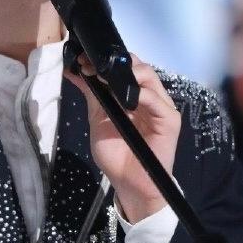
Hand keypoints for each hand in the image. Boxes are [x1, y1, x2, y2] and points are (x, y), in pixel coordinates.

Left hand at [65, 54, 180, 222]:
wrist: (128, 183)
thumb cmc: (116, 154)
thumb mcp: (98, 118)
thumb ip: (91, 93)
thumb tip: (73, 70)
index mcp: (134, 94)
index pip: (126, 67)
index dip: (107, 60)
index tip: (83, 59)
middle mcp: (149, 97)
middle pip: (139, 67)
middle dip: (116, 63)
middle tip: (92, 67)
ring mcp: (160, 107)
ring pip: (149, 77)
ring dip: (127, 74)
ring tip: (105, 78)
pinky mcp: (169, 121)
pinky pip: (157, 102)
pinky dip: (142, 95)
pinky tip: (126, 97)